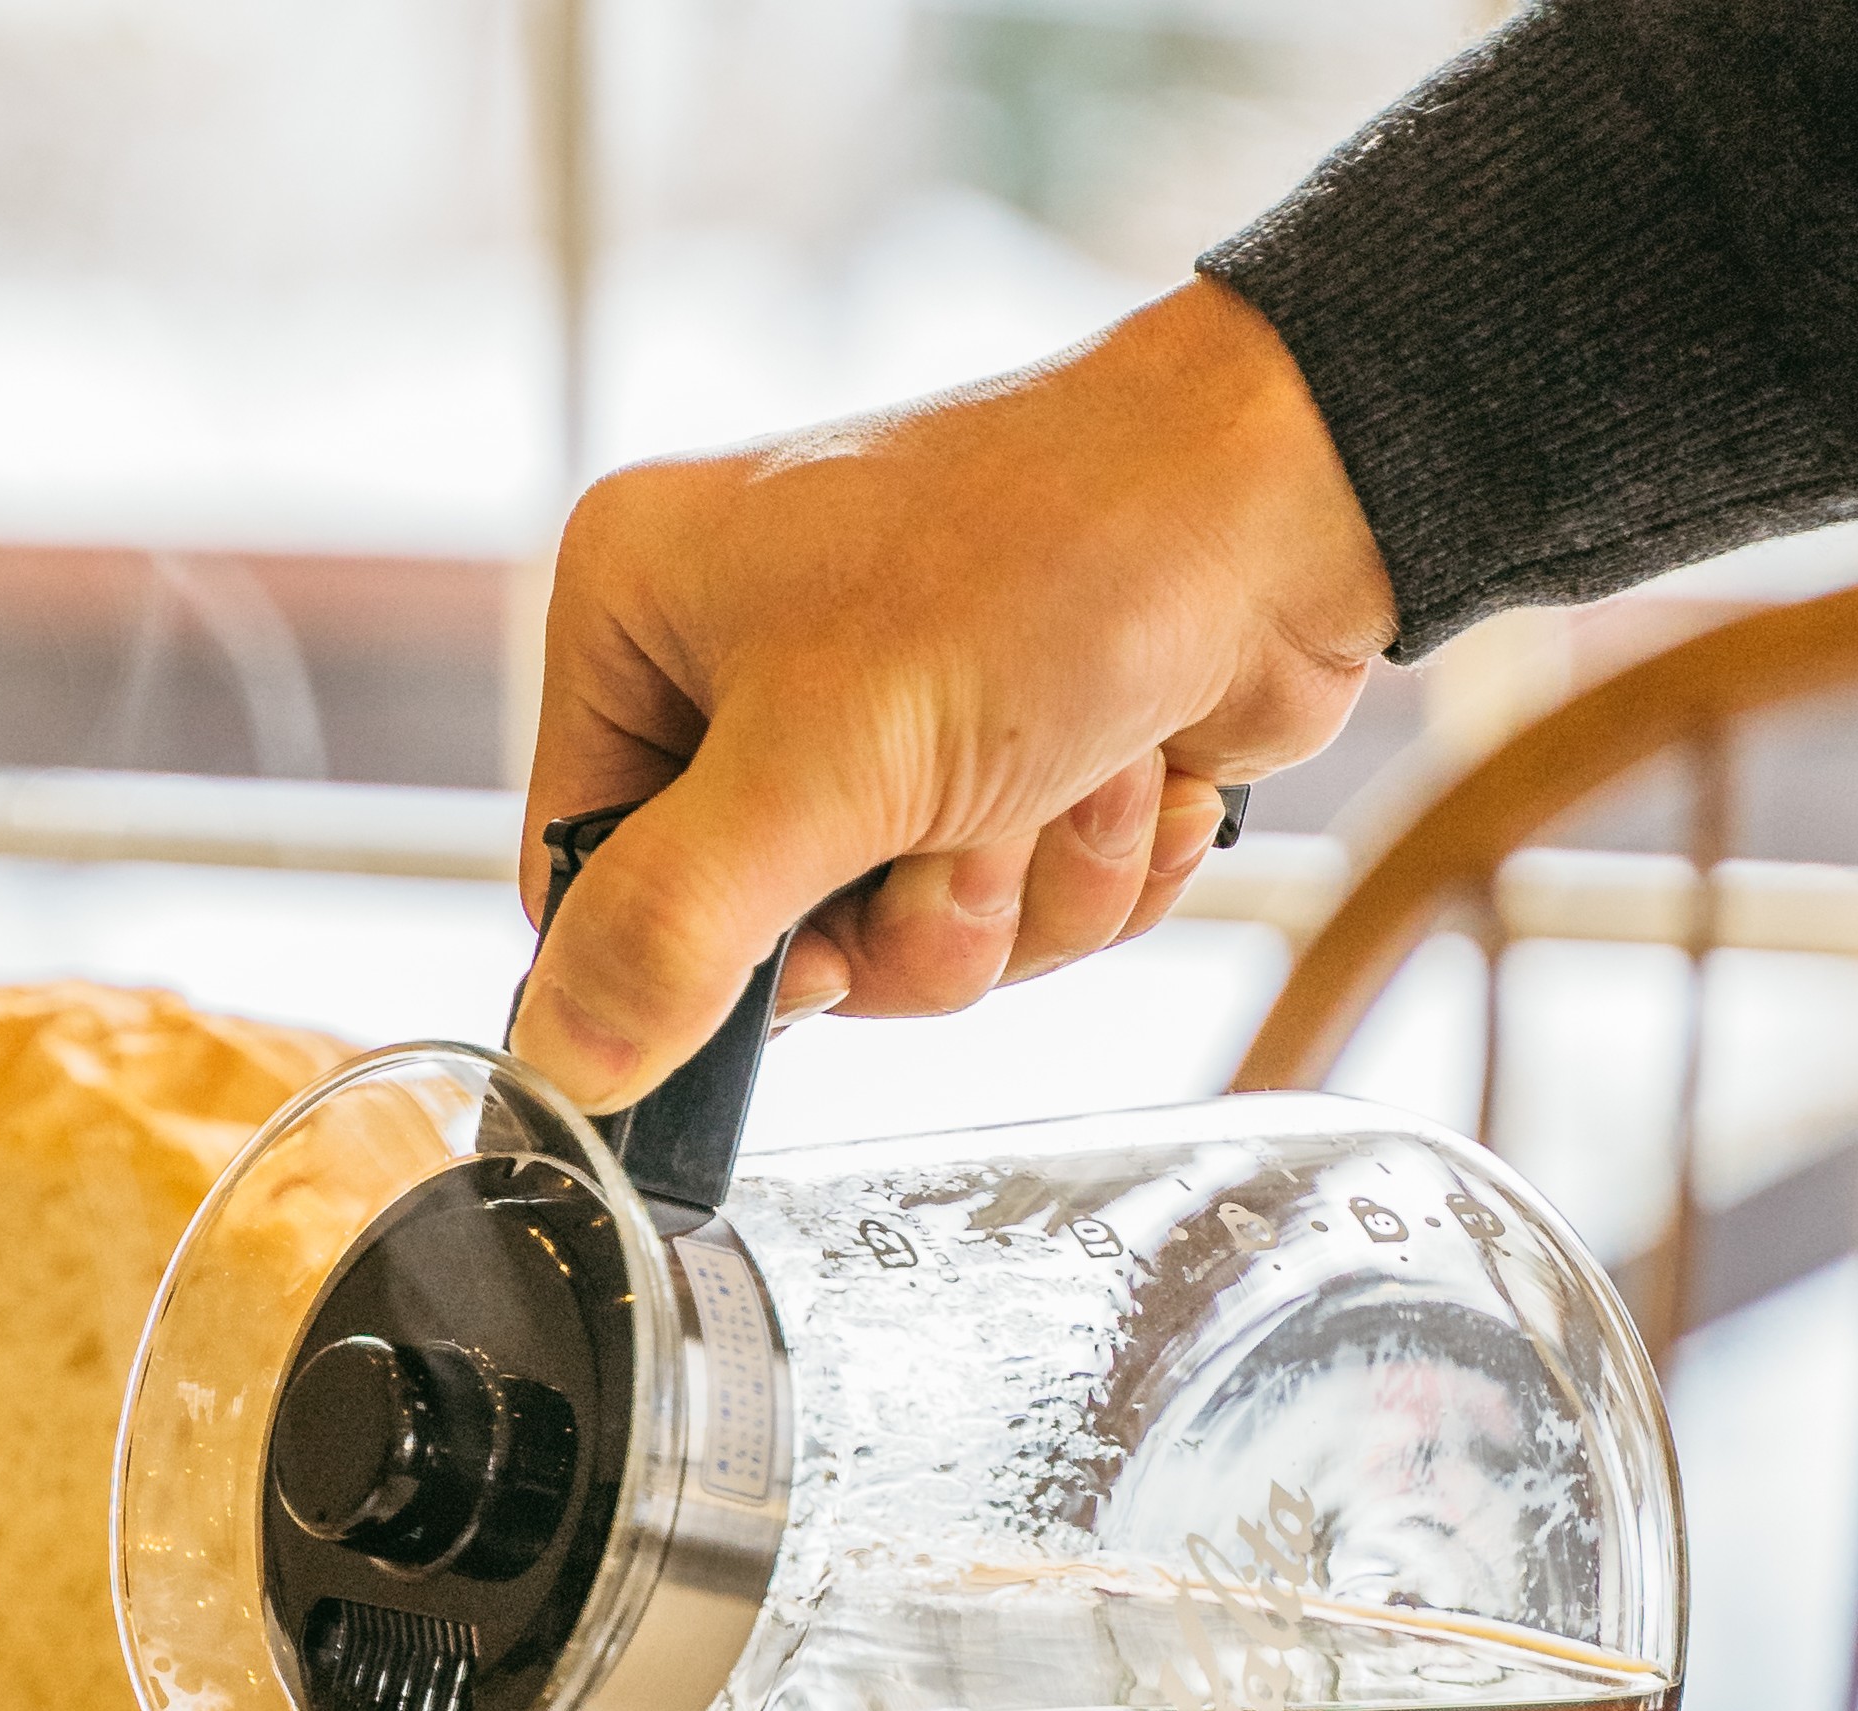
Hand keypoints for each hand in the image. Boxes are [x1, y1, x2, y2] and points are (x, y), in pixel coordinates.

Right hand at [510, 276, 1396, 1108]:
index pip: (582, 872)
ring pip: (893, 941)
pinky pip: (999, 916)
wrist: (1292, 493)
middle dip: (903, 917)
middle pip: (754, 932)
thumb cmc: (1048, 560)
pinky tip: (1129, 775)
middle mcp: (737, 656)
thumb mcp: (825, 762)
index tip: (813, 947)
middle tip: (973, 830)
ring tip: (1073, 774)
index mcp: (636, 611)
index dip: (697, 952)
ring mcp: (875, 712)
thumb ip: (676, 929)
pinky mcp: (995, 760)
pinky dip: (1081, 876)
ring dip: (1014, 901)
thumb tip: (565, 1070)